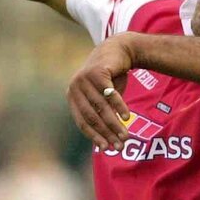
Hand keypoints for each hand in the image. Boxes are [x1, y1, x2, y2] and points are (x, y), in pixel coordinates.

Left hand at [67, 35, 135, 150]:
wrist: (117, 50)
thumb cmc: (110, 78)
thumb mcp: (102, 97)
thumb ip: (101, 115)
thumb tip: (106, 144)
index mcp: (73, 97)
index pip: (82, 122)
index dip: (95, 136)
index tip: (107, 149)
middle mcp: (74, 88)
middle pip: (92, 117)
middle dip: (106, 133)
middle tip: (119, 146)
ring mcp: (84, 79)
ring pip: (101, 107)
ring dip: (114, 124)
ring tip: (125, 135)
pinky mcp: (97, 72)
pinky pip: (109, 94)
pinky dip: (119, 107)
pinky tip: (127, 117)